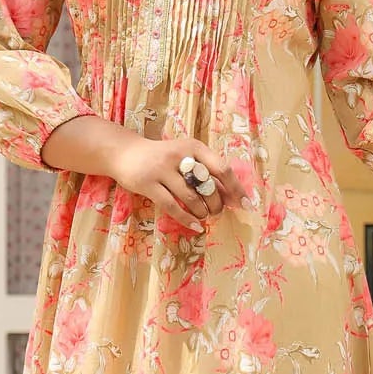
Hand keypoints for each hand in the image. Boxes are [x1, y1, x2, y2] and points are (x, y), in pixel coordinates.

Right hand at [112, 136, 249, 233]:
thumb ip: (207, 173)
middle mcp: (180, 155)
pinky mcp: (148, 183)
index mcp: (194, 147)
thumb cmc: (162, 158)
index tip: (246, 205)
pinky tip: (195, 226)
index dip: (236, 189)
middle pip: (208, 186)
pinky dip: (187, 219)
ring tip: (203, 216)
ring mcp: (162, 169)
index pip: (222, 169)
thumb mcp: (185, 157)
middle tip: (216, 212)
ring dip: (202, 212)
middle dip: (217, 204)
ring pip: (191, 198)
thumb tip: (233, 197)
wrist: (126, 153)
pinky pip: (172, 206)